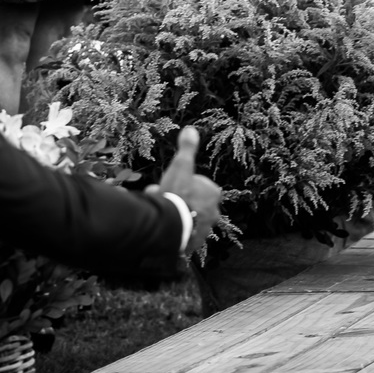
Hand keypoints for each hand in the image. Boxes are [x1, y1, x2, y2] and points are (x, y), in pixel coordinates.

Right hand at [153, 127, 221, 254]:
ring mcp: (204, 228)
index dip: (183, 183)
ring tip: (159, 212)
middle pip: (193, 201)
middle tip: (163, 197)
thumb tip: (190, 129)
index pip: (198, 184)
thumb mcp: (181, 166)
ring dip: (175, 214)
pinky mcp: (194, 243)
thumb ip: (187, 148)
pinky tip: (162, 226)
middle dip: (178, 199)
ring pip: (188, 217)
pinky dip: (174, 229)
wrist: (172, 225)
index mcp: (213, 194)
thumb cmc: (178, 193)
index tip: (172, 184)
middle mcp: (213, 212)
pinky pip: (184, 234)